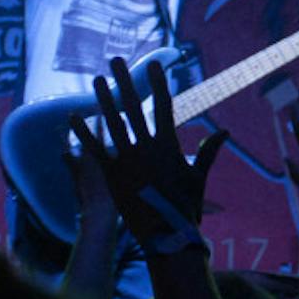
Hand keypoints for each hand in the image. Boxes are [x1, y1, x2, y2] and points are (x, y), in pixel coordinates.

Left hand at [69, 57, 228, 246]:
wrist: (166, 237)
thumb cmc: (185, 207)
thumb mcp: (198, 177)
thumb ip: (208, 152)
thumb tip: (225, 132)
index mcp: (168, 147)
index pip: (163, 107)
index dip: (157, 84)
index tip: (153, 65)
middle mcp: (146, 149)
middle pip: (133, 108)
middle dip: (124, 82)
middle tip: (116, 60)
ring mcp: (127, 162)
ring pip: (112, 124)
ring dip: (103, 100)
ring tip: (97, 79)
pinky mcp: (112, 176)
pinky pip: (94, 151)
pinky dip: (83, 133)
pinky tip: (73, 117)